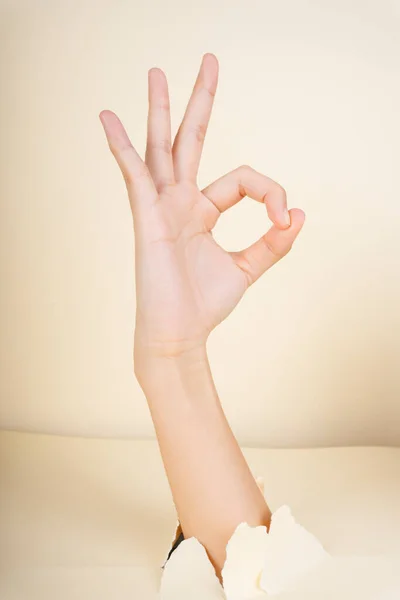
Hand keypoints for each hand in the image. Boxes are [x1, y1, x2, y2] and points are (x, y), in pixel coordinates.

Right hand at [99, 54, 304, 361]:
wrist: (180, 334)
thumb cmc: (205, 304)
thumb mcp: (248, 267)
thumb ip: (274, 242)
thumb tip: (300, 215)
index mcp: (202, 210)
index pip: (243, 177)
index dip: (271, 191)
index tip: (285, 219)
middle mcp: (179, 202)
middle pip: (190, 140)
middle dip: (199, 101)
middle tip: (209, 60)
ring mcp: (161, 207)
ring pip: (160, 148)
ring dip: (160, 110)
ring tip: (156, 72)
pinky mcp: (147, 219)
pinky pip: (135, 176)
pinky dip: (122, 148)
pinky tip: (108, 118)